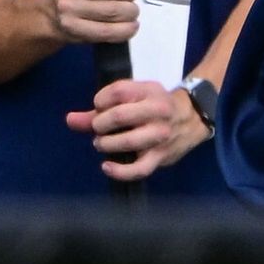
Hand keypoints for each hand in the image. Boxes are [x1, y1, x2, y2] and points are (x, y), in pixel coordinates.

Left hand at [67, 79, 208, 180]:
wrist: (193, 119)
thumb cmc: (157, 105)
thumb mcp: (136, 96)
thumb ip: (102, 108)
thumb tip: (70, 120)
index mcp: (150, 91)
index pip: (116, 92)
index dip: (100, 101)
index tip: (99, 107)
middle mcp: (157, 112)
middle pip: (119, 116)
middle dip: (100, 124)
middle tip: (99, 128)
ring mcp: (160, 136)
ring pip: (126, 142)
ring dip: (106, 144)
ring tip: (102, 143)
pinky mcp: (161, 157)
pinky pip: (138, 169)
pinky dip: (119, 171)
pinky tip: (106, 166)